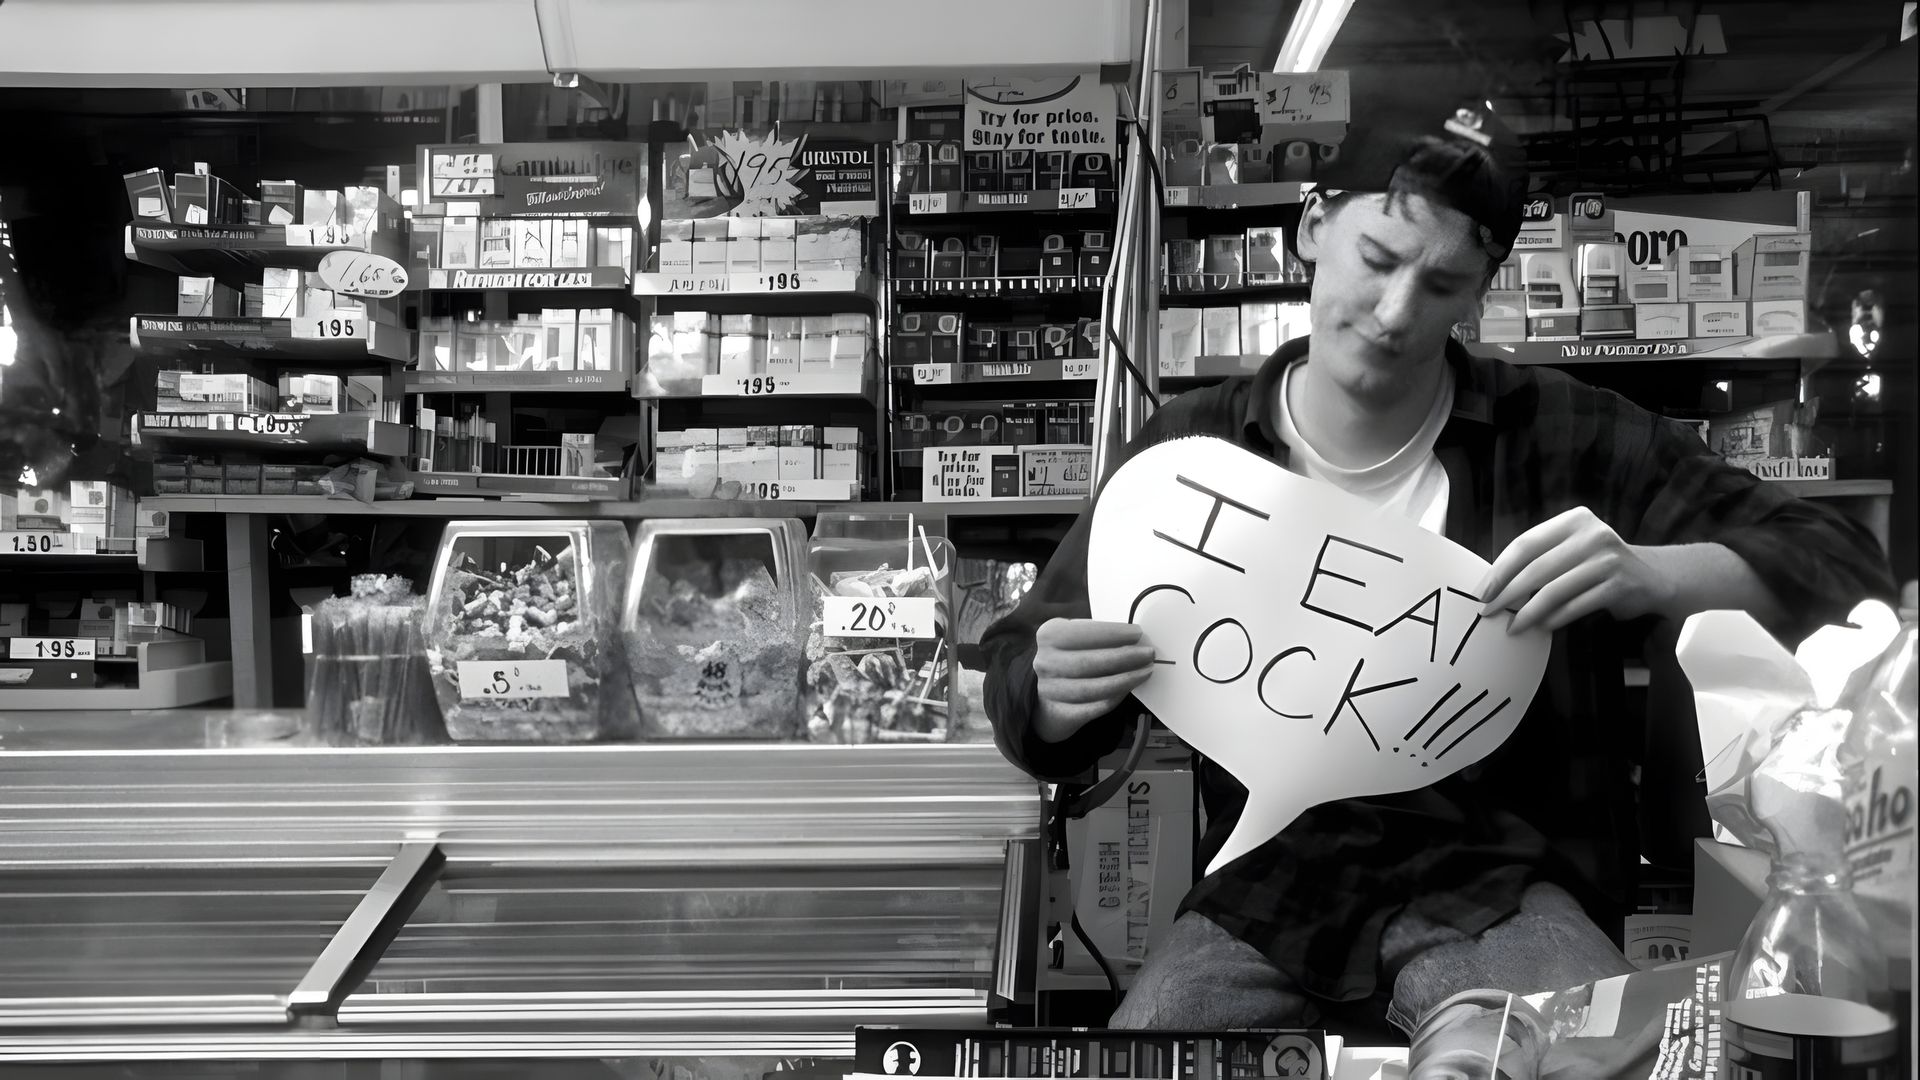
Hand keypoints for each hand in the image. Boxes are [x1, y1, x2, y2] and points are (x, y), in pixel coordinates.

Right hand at [1031, 618, 1158, 741]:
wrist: (1046, 696)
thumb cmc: (1068, 658)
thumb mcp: (1074, 638)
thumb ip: (1097, 635)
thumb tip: (1133, 639)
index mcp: (1049, 636)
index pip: (1081, 633)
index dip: (1112, 633)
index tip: (1137, 633)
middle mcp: (1046, 662)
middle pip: (1089, 662)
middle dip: (1125, 657)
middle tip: (1148, 654)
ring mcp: (1051, 690)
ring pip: (1094, 688)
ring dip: (1126, 680)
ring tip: (1145, 671)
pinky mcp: (1061, 713)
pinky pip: (1094, 708)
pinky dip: (1115, 698)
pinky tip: (1129, 689)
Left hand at [1476, 507, 1677, 635]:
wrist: (1654, 576)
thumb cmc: (1599, 564)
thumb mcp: (1573, 547)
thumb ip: (1542, 556)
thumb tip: (1495, 584)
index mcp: (1574, 520)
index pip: (1525, 544)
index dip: (1499, 569)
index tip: (1482, 591)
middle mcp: (1592, 536)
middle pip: (1536, 568)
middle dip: (1507, 594)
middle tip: (1489, 611)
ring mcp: (1608, 561)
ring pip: (1554, 590)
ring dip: (1528, 613)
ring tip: (1512, 626)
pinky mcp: (1619, 587)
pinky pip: (1575, 606)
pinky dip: (1554, 619)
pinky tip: (1541, 627)